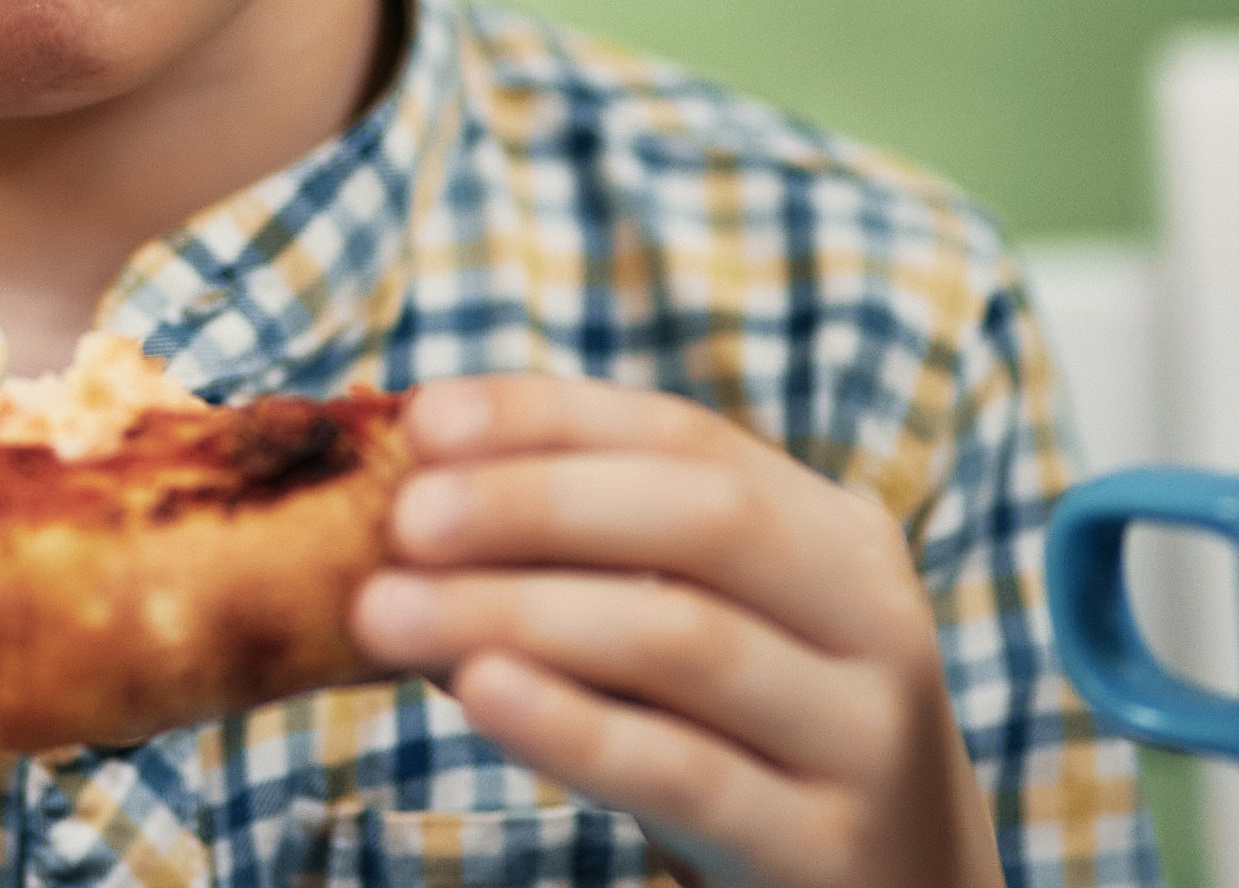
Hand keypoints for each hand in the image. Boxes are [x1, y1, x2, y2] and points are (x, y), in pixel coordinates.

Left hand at [350, 379, 1002, 887]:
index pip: (681, 433)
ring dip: (517, 611)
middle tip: (401, 518)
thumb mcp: (689, 632)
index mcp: (829, 532)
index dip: (546, 415)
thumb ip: (581, 564)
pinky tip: (479, 694)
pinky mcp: (831, 853)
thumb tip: (397, 503)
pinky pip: (685, 772)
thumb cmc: (748, 743)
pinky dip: (572, 726)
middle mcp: (871, 617)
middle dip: (531, 503)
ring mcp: (865, 739)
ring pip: (682, 639)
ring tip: (388, 612)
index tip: (421, 419)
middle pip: (696, 517)